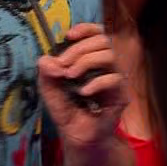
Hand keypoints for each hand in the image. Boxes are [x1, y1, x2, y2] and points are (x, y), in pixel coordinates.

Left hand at [38, 23, 126, 148]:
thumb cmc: (66, 110)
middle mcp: (106, 66)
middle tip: (63, 64)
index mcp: (91, 59)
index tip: (69, 35)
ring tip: (70, 76)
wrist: (77, 136)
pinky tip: (83, 92)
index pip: (97, 33)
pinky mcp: (121, 95)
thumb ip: (46, 73)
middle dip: (79, 48)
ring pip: (109, 56)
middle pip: (103, 41)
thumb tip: (46, 59)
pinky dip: (96, 83)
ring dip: (86, 61)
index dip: (85, 29)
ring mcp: (116, 79)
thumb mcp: (49, 89)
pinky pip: (114, 79)